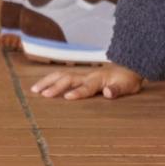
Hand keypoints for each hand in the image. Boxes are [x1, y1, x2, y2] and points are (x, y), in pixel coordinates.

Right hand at [29, 64, 143, 100]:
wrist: (129, 67)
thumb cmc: (128, 80)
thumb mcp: (128, 86)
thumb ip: (117, 89)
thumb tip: (108, 92)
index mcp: (99, 79)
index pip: (87, 87)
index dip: (78, 93)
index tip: (67, 98)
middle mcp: (88, 75)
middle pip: (68, 78)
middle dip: (55, 86)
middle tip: (42, 94)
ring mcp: (83, 75)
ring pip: (62, 75)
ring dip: (48, 81)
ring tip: (34, 90)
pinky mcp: (81, 76)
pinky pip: (63, 76)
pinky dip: (51, 79)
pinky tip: (42, 86)